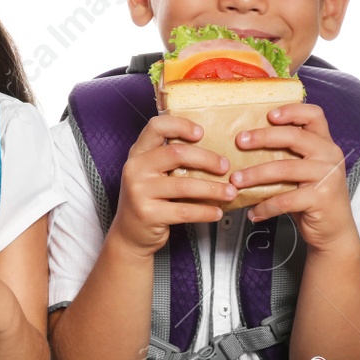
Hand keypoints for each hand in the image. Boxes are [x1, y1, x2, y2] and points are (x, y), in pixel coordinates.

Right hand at [109, 114, 230, 255]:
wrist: (129, 233)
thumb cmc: (148, 199)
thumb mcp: (151, 174)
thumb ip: (169, 160)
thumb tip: (213, 151)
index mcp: (138, 153)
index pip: (156, 127)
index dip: (180, 125)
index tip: (201, 133)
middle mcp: (135, 169)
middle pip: (176, 154)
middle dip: (207, 159)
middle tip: (225, 167)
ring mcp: (139, 191)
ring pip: (185, 185)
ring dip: (213, 189)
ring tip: (230, 192)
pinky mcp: (148, 214)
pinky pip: (185, 211)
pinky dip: (206, 211)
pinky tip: (217, 212)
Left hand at [234, 103, 355, 250]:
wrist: (334, 230)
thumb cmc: (312, 197)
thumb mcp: (304, 170)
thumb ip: (287, 155)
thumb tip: (244, 142)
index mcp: (324, 144)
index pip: (314, 115)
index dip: (292, 110)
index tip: (269, 115)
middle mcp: (329, 155)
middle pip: (294, 136)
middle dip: (262, 137)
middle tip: (239, 142)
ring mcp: (327, 176)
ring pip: (284, 168)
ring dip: (254, 174)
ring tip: (235, 181)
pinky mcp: (321, 198)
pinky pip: (285, 199)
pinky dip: (264, 206)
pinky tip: (253, 212)